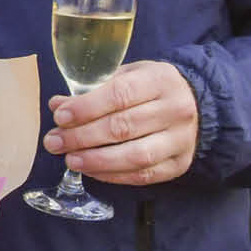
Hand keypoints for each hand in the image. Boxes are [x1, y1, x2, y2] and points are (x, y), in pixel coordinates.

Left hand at [44, 59, 198, 185]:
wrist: (197, 103)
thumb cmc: (151, 87)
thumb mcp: (127, 75)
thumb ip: (93, 88)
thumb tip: (58, 105)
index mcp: (161, 80)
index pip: (120, 94)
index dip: (86, 108)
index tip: (60, 117)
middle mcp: (176, 110)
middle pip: (123, 127)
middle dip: (82, 137)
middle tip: (54, 142)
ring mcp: (181, 139)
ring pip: (135, 156)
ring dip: (96, 161)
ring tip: (70, 159)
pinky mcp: (179, 164)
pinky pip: (143, 175)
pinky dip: (113, 175)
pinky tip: (91, 170)